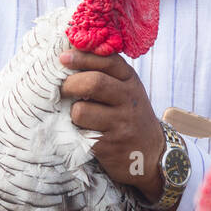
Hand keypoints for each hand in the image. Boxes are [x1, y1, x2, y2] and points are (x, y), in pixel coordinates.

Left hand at [59, 48, 175, 210]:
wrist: (150, 155)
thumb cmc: (129, 116)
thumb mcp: (126, 90)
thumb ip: (105, 73)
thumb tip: (68, 55)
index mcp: (131, 81)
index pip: (107, 61)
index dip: (82, 57)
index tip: (62, 58)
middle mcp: (128, 100)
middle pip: (94, 83)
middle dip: (69, 84)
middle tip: (61, 89)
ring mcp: (121, 124)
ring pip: (81, 111)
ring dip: (72, 113)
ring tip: (77, 116)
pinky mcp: (109, 145)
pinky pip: (80, 133)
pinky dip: (75, 131)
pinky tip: (82, 132)